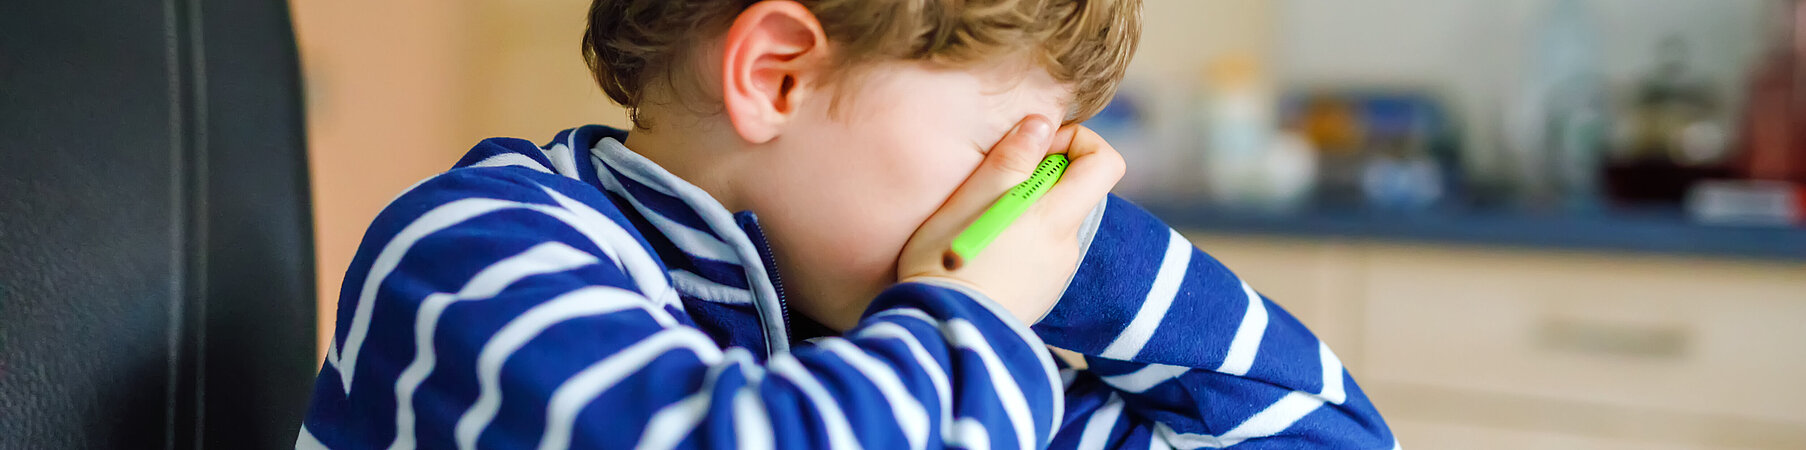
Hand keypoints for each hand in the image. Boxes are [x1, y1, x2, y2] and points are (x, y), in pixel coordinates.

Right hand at [896, 115, 1124, 324]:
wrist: (943, 336)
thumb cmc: (946, 264)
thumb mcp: (969, 200)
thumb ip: (1010, 159)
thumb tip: (1042, 123)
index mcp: (1054, 217)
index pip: (1105, 164)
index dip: (1077, 142)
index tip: (1034, 148)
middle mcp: (1066, 245)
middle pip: (1074, 192)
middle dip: (1039, 178)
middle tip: (993, 187)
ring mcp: (1057, 273)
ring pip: (1054, 222)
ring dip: (1026, 213)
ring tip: (979, 227)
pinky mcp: (1043, 294)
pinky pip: (1042, 253)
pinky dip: (1021, 243)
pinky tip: (985, 257)